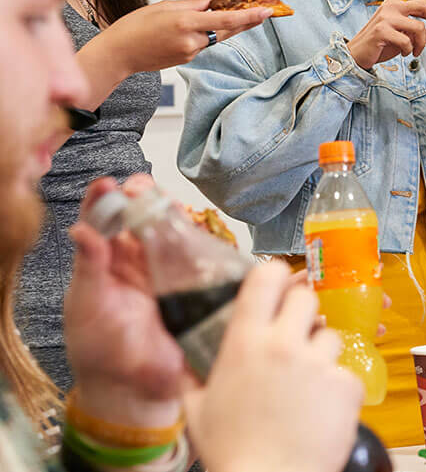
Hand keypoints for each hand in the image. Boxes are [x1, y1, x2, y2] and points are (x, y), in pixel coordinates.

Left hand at [65, 176, 186, 429]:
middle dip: (143, 196)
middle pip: (140, 216)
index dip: (104, 199)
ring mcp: (165, 269)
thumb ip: (88, 267)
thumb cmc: (101, 349)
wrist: (135, 386)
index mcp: (103, 262)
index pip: (101, 221)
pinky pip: (198, 252)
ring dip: (170, 211)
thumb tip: (80, 229)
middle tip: (142, 188)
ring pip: (171, 228)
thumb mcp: (87, 306)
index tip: (107, 184)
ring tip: (168, 203)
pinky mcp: (192, 282)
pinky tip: (195, 229)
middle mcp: (134, 260)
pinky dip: (199, 236)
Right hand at [95, 0, 273, 73]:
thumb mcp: (165, 6)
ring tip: (239, 13)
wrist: (118, 54)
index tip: (267, 11)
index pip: (227, 20)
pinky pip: (203, 43)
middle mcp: (191, 40)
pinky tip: (205, 26)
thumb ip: (194, 4)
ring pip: (216, 36)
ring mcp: (190, 52)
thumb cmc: (134, 27)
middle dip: (248, 21)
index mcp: (186, 23)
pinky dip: (208, 33)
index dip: (250, 16)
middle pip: (228, 30)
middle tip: (265, 11)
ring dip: (227, 26)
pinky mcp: (186, 59)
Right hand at [183, 261, 362, 471]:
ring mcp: (319, 363)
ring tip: (304, 386)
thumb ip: (190, 373)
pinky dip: (337, 388)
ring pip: (330, 334)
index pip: (267, 276)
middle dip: (302, 314)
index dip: (276, 277)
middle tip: (293, 340)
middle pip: (306, 298)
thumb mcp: (195, 408)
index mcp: (245, 342)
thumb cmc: (230, 449)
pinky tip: (320, 410)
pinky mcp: (347, 384)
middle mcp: (284, 344)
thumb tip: (183, 352)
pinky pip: (346, 371)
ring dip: (320, 353)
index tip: (277, 289)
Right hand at [345, 0, 425, 70]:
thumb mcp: (406, 38)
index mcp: (396, 4)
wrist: (356, 55)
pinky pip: (407, 40)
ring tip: (414, 51)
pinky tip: (402, 53)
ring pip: (418, 27)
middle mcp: (391, 6)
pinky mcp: (381, 30)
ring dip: (420, 44)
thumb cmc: (380, 45)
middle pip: (424, 7)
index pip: (424, 5)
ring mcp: (385, 17)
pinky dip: (409, 50)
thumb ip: (425, 36)